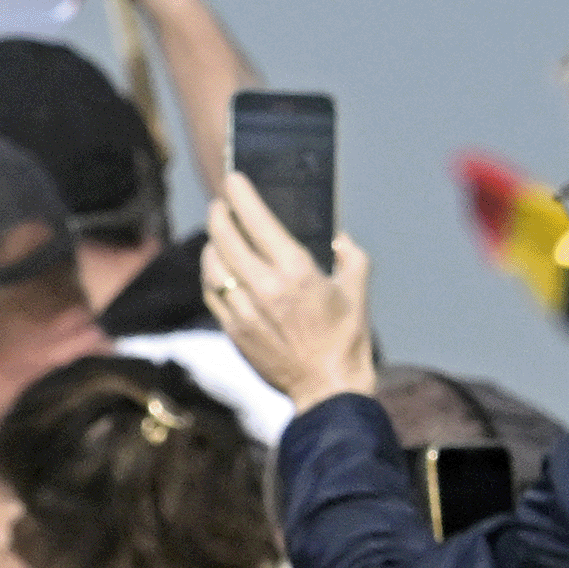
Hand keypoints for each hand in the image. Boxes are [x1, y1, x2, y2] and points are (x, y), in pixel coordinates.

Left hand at [201, 178, 375, 414]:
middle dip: (218, 215)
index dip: (241, 196)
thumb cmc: (347, 336)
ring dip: (212, 244)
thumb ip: (349, 253)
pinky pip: (212, 294)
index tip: (233, 180)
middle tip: (219, 203)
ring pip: (213, 266)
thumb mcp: (358, 286)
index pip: (257, 221)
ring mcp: (244, 311)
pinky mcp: (233, 331)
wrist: (326, 387)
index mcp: (295, 270)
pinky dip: (210, 275)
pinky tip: (217, 267)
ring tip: (217, 234)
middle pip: (225, 239)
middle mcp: (264, 287)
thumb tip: (336, 239)